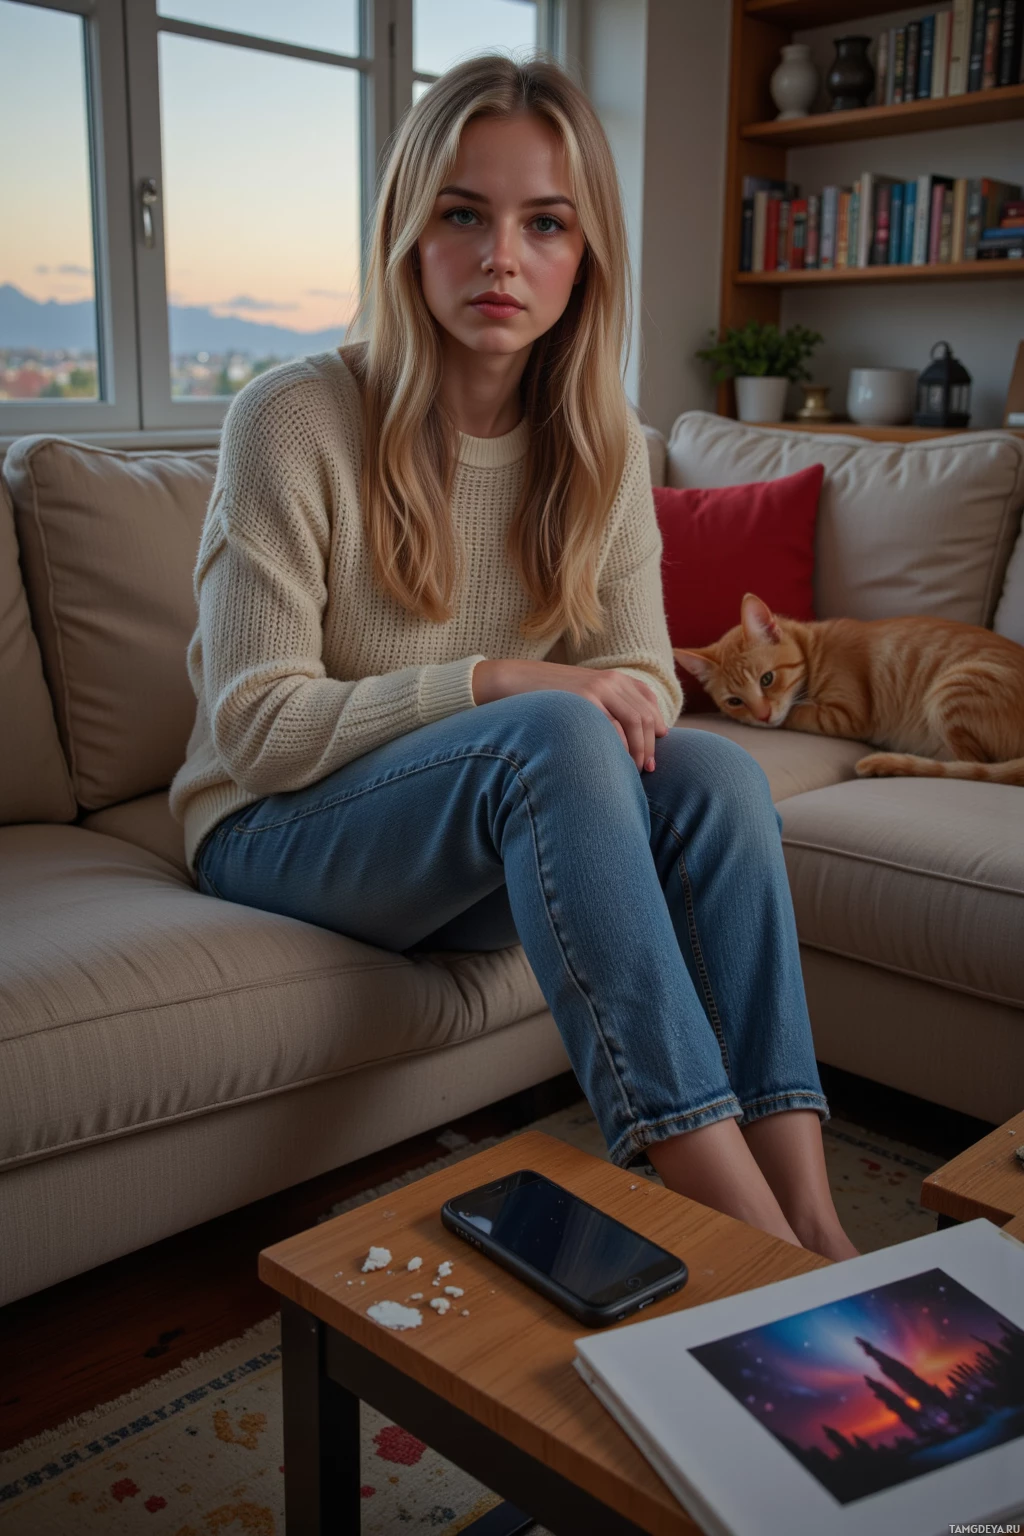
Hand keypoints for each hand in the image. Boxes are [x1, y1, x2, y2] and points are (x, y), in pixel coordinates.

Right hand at [472, 659, 667, 771]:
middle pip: (646, 715)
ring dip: (640, 749)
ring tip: (635, 770)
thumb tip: (628, 736)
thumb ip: (606, 706)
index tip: (655, 749)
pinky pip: (613, 728)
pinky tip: (616, 763)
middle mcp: (610, 680)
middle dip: (650, 745)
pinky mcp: (584, 700)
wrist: (513, 681)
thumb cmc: (547, 696)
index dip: (658, 726)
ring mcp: (598, 689)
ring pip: (636, 722)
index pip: (648, 701)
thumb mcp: (581, 694)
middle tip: (648, 768)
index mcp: (613, 678)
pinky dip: (621, 748)